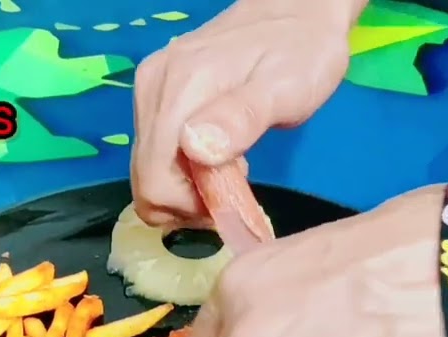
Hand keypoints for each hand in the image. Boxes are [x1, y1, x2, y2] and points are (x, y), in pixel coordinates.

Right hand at [131, 0, 354, 227]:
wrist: (295, 11)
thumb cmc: (301, 53)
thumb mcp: (285, 88)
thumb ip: (241, 117)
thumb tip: (196, 150)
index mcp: (180, 90)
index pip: (155, 179)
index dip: (190, 206)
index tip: (230, 201)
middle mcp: (154, 89)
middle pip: (146, 179)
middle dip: (187, 202)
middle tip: (233, 192)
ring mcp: (151, 90)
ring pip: (149, 169)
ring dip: (187, 187)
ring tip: (231, 170)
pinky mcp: (156, 93)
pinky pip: (157, 152)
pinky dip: (184, 169)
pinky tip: (219, 155)